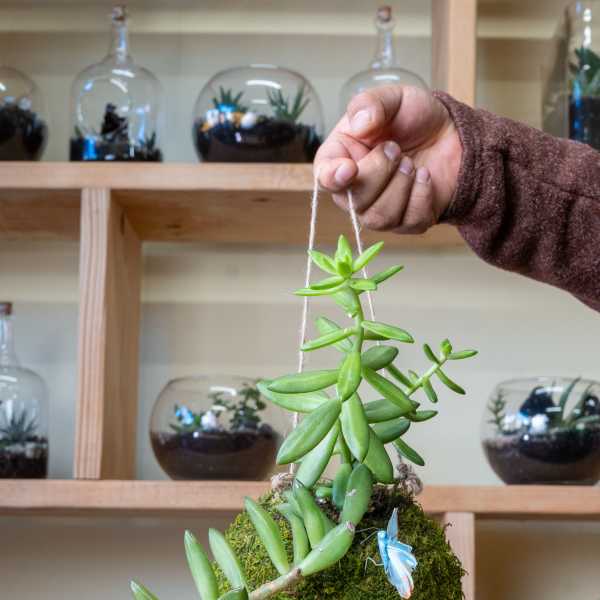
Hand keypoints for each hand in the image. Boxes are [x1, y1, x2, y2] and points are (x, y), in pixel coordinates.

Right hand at [314, 85, 461, 233]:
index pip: (324, 177)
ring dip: (401, 186)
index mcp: (340, 157)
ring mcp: (378, 210)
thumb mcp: (394, 98)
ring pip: (378, 218)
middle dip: (380, 172)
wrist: (453, 135)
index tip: (350, 168)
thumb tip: (360, 124)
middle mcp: (353, 190)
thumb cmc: (414, 118)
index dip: (333, 178)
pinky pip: (408, 222)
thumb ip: (372, 103)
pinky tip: (425, 177)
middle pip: (353, 201)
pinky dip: (422, 195)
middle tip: (397, 149)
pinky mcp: (405, 223)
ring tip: (412, 164)